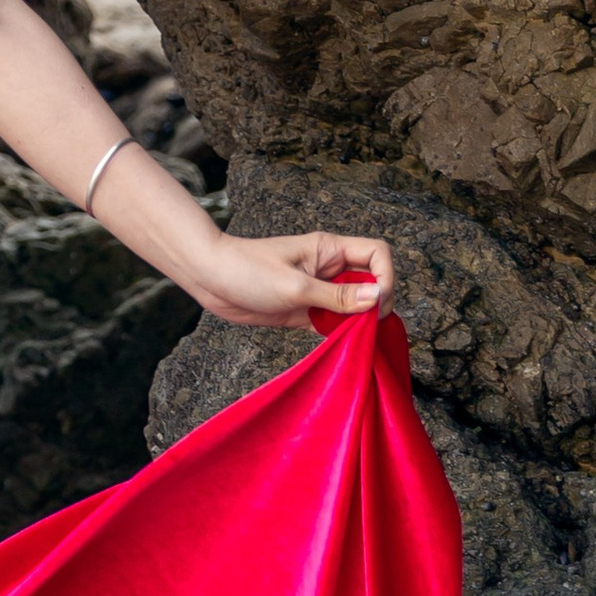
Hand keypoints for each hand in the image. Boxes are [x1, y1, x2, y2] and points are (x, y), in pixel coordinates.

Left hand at [188, 233, 395, 327]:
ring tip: (357, 339)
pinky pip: (334, 322)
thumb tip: (377, 298)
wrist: (209, 279)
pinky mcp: (305, 311)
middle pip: (371, 282)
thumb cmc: (247, 271)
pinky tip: (339, 345)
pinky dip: (341, 333)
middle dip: (376, 304)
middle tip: (368, 326)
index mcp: (329, 250)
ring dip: (359, 322)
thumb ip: (336, 296)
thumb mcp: (295, 286)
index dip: (386, 276)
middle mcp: (328, 268)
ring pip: (354, 305)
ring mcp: (318, 290)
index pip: (376, 254)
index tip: (378, 303)